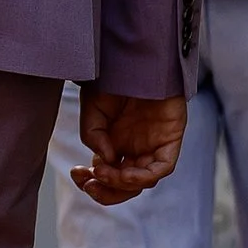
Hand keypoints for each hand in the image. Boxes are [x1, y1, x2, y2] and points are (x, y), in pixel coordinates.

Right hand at [72, 86, 187, 205]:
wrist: (137, 55)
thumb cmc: (114, 78)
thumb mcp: (92, 107)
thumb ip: (93, 136)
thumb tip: (104, 161)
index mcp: (116, 143)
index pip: (107, 174)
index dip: (92, 182)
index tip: (76, 172)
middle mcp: (135, 148)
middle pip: (126, 186)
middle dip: (107, 191)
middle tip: (90, 184)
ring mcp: (154, 145)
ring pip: (143, 181)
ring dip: (122, 184)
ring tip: (104, 172)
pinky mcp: (171, 138)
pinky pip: (163, 167)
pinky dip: (144, 175)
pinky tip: (126, 171)